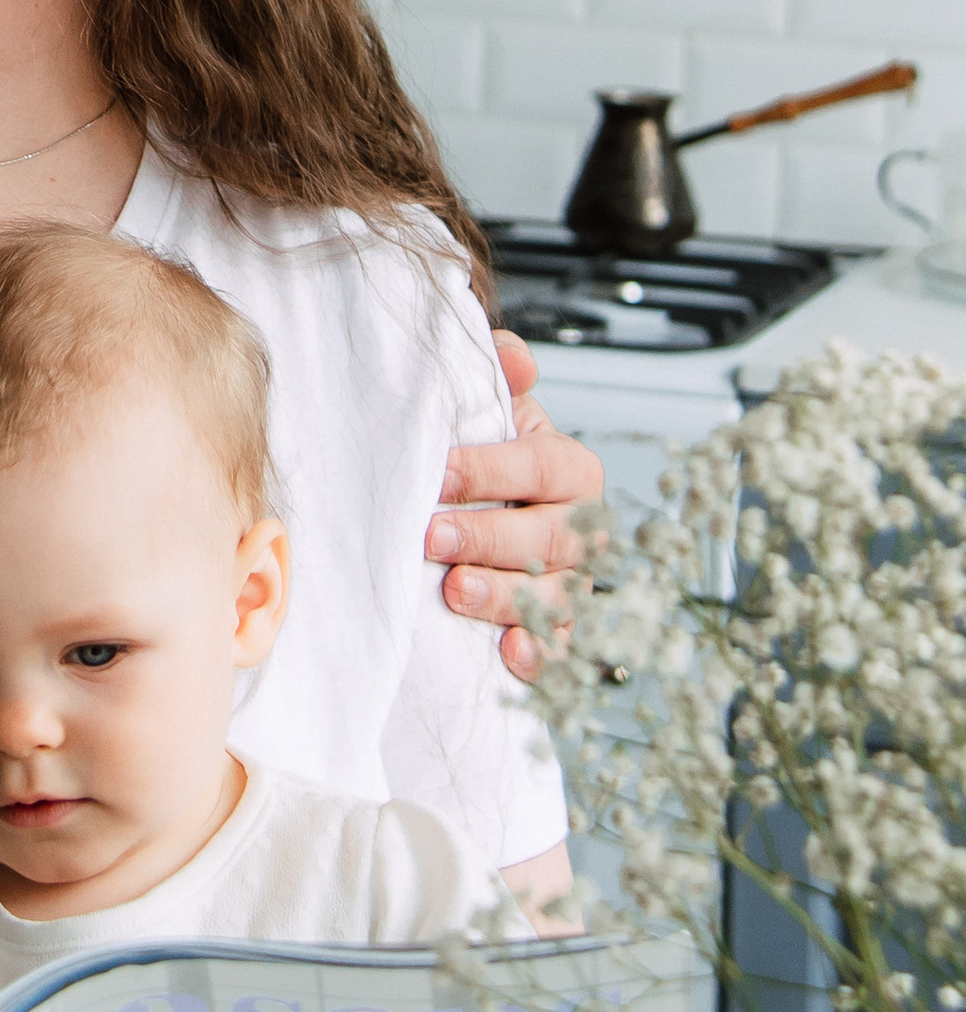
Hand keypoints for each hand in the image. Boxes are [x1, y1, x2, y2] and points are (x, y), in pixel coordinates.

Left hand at [432, 329, 602, 680]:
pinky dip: (537, 655)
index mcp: (569, 468)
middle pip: (548, 537)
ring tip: (455, 592)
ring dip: (504, 596)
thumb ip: (500, 374)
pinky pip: (558, 646)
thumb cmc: (486, 455)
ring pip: (553, 595)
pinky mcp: (554, 624)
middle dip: (488, 538)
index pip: (540, 467)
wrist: (483, 503)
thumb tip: (512, 357)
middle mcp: (580, 526)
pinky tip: (508, 653)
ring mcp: (570, 580)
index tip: (437, 476)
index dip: (489, 471)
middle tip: (432, 538)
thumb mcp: (491, 409)